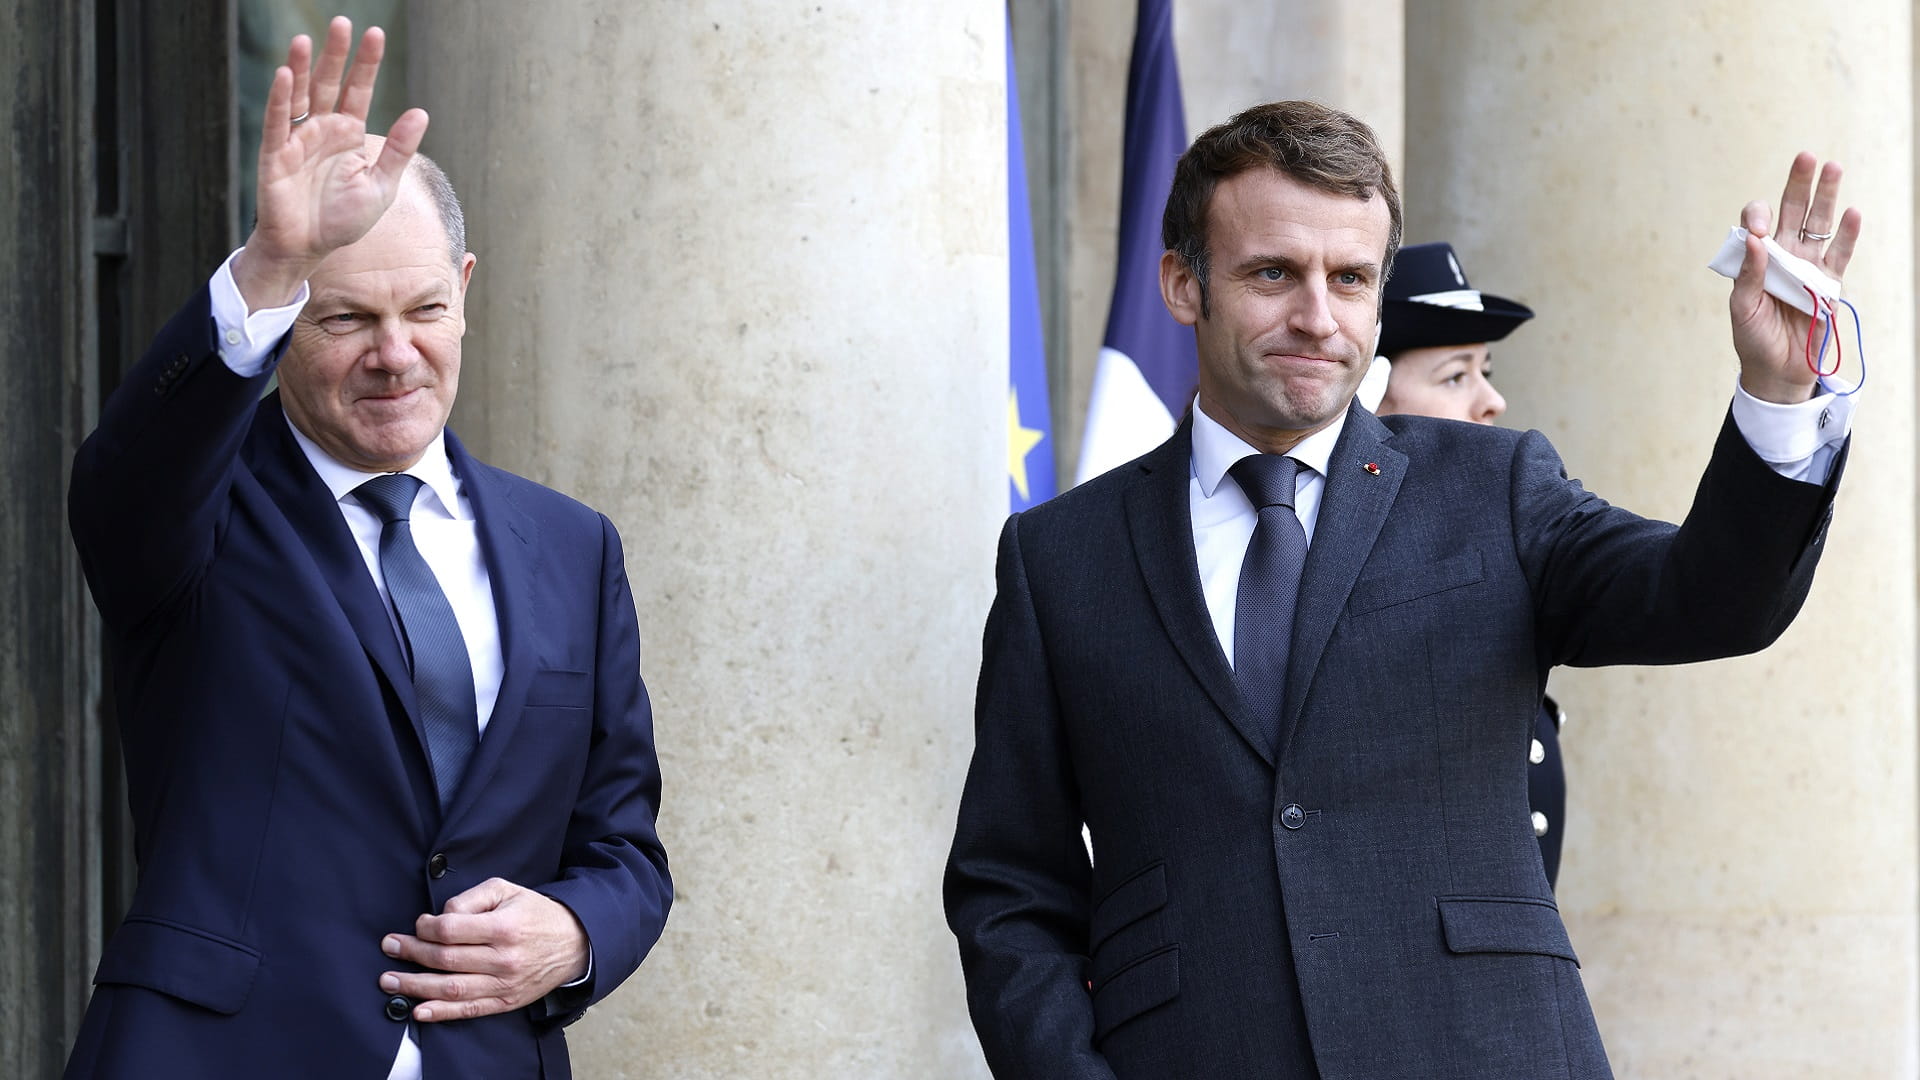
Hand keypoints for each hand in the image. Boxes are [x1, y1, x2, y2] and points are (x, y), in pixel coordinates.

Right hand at [234, 16, 428, 309]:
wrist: (309, 248)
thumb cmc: (343, 219)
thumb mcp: (381, 186)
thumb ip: (398, 149)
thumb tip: (421, 112)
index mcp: (349, 134)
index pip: (359, 90)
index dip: (366, 64)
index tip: (375, 34)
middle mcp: (323, 129)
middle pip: (329, 84)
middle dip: (336, 55)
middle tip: (343, 23)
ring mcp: (298, 139)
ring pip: (300, 96)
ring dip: (301, 67)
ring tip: (305, 39)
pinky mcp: (276, 155)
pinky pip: (277, 123)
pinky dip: (280, 100)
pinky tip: (284, 75)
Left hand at [379, 878, 590, 1022]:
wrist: (574, 943)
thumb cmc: (535, 913)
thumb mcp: (507, 890)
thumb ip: (471, 898)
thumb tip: (441, 917)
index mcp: (504, 927)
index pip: (451, 930)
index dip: (426, 928)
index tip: (417, 924)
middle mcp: (504, 959)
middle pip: (446, 959)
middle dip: (411, 953)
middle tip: (389, 947)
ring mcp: (505, 983)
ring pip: (452, 989)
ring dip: (415, 986)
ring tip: (389, 981)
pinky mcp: (506, 1001)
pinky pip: (469, 1011)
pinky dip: (441, 1013)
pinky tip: (419, 1011)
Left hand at [1729, 151, 1862, 403]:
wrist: (1777, 371)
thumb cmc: (1753, 339)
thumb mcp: (1742, 308)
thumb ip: (1748, 275)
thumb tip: (1757, 240)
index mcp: (1756, 260)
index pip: (1758, 225)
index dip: (1758, 218)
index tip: (1759, 229)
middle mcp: (1783, 257)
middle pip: (1793, 213)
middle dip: (1799, 185)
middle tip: (1806, 156)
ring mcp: (1808, 267)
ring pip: (1819, 226)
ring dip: (1826, 198)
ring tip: (1833, 168)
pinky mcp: (1829, 284)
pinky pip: (1840, 255)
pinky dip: (1847, 235)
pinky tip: (1852, 213)